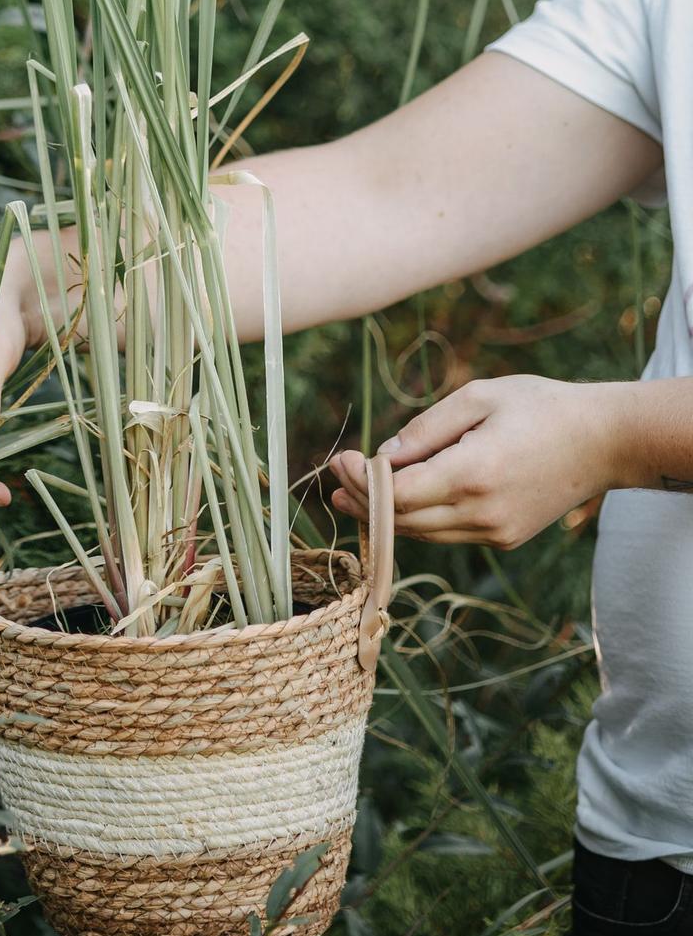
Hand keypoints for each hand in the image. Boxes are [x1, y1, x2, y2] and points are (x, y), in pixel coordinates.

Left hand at [328, 374, 619, 550]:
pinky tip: (400, 501)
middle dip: (363, 501)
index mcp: (473, 473)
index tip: (340, 460)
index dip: (360, 482)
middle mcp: (482, 512)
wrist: (602, 441)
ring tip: (353, 496)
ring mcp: (495, 531)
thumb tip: (383, 457)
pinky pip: (448, 534)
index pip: (396, 493)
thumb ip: (425, 429)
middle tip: (334, 482)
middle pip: (403, 521)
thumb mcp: (477, 397)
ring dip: (385, 516)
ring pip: (422, 533)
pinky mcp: (504, 537)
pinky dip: (418, 520)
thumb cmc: (539, 406)